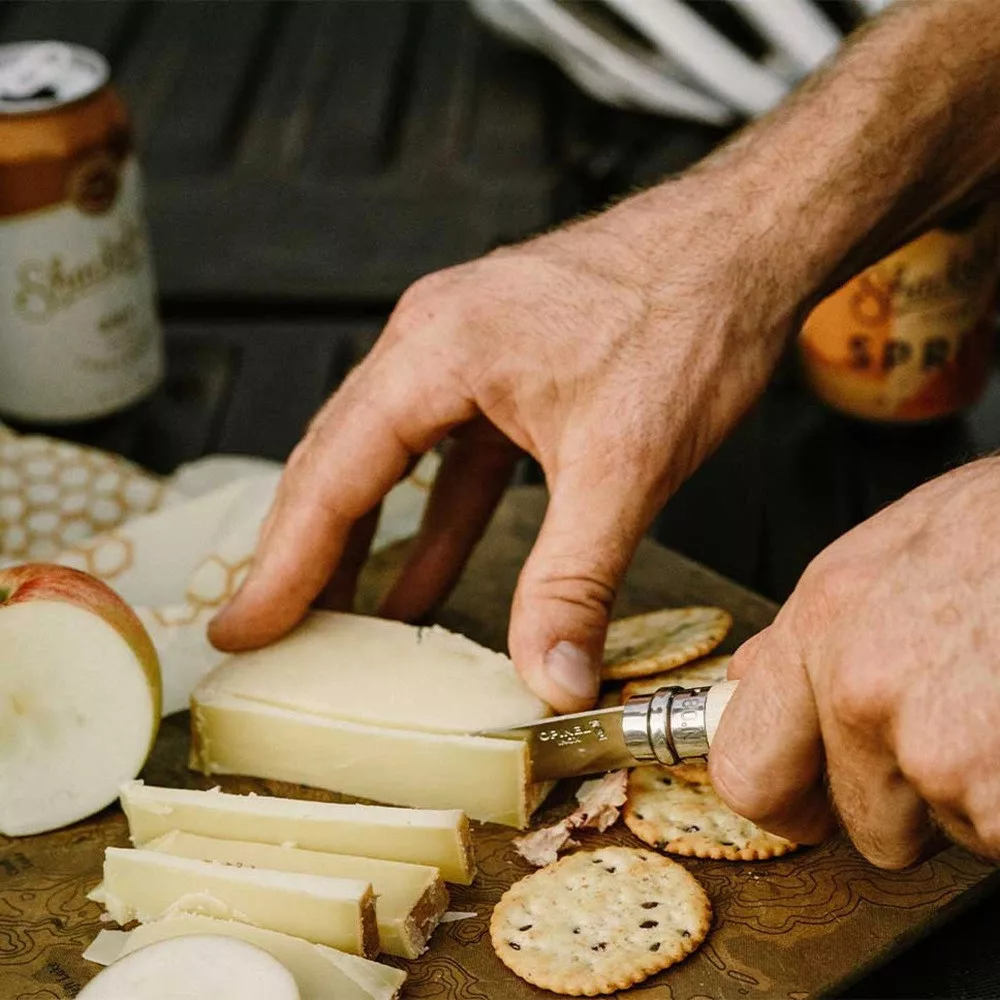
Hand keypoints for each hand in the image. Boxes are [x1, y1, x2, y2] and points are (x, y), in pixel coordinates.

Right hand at [209, 172, 796, 711]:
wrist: (746, 242)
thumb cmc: (688, 317)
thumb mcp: (625, 463)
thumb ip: (575, 577)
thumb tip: (548, 677)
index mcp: (434, 353)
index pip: (333, 475)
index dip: (283, 563)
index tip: (242, 626)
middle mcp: (430, 343)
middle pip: (340, 462)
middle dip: (302, 552)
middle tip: (266, 629)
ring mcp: (465, 352)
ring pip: (388, 459)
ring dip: (362, 538)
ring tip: (330, 615)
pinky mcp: (504, 371)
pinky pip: (447, 455)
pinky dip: (431, 518)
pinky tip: (421, 576)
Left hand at [710, 458, 999, 866]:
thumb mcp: (885, 551)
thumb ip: (808, 632)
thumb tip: (747, 683)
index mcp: (821, 627)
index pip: (746, 768)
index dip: (786, 799)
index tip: (811, 804)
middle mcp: (862, 692)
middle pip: (867, 824)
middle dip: (912, 803)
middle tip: (966, 737)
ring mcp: (941, 750)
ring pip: (958, 830)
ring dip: (988, 793)